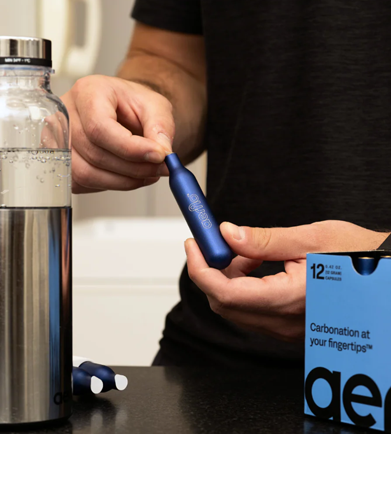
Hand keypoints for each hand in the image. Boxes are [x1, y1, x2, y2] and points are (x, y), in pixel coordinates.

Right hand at [61, 75, 173, 193]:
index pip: (99, 127)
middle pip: (95, 152)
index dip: (130, 148)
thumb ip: (160, 126)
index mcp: (87, 92)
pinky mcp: (61, 162)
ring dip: (124, 180)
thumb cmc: (132, 104)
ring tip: (148, 173)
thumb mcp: (155, 105)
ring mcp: (58, 140)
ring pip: (87, 173)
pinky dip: (112, 184)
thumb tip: (161, 152)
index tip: (158, 156)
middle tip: (160, 168)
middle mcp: (66, 115)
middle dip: (133, 167)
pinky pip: (83, 183)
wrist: (122, 111)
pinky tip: (129, 176)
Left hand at [185, 220, 388, 342]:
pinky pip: (253, 312)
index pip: (225, 293)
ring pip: (237, 309)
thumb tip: (227, 234)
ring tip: (244, 253)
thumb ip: (265, 240)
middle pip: (225, 304)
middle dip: (211, 271)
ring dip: (228, 279)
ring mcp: (287, 330)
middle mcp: (285, 323)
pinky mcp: (290, 328)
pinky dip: (243, 288)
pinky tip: (255, 267)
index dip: (200, 269)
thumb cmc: (359, 258)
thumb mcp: (312, 239)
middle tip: (213, 244)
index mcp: (289, 299)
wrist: (383, 281)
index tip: (193, 244)